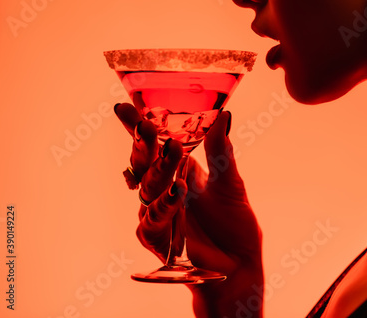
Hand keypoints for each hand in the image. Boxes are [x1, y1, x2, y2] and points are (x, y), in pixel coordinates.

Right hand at [114, 103, 262, 317]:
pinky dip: (164, 204)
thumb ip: (221, 150)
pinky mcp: (156, 237)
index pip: (156, 144)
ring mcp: (158, 212)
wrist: (239, 262)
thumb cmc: (234, 223)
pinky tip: (178, 192)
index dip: (140, 126)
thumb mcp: (230, 182)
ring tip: (174, 151)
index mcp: (181, 170)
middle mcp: (165, 188)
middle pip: (145, 162)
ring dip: (159, 169)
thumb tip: (224, 113)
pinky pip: (152, 219)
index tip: (127, 105)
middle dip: (143, 142)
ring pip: (148, 187)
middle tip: (144, 123)